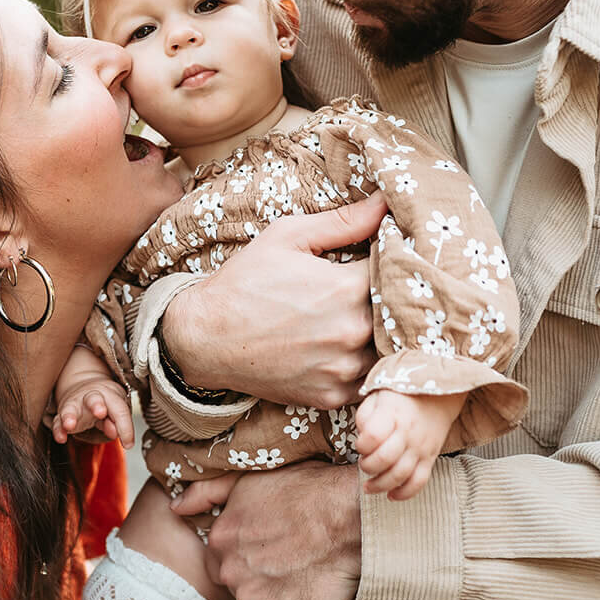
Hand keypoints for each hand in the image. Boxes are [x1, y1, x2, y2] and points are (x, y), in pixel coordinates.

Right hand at [52, 373, 134, 447]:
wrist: (84, 391)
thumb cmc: (105, 403)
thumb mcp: (116, 411)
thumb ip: (118, 422)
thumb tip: (114, 432)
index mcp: (109, 394)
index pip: (119, 410)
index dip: (125, 427)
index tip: (128, 444)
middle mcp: (90, 397)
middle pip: (94, 398)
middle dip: (97, 405)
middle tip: (100, 412)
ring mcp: (74, 405)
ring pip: (71, 408)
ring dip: (70, 416)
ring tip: (70, 425)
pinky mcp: (62, 416)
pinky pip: (58, 422)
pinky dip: (58, 430)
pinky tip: (61, 437)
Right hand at [160, 193, 386, 407]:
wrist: (204, 338)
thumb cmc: (244, 283)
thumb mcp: (287, 237)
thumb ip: (343, 222)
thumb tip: (385, 204)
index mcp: (347, 287)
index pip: (395, 270)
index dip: (393, 262)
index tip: (386, 258)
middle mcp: (353, 331)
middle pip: (395, 312)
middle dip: (390, 299)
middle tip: (377, 290)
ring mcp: (344, 368)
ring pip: (387, 350)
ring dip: (381, 336)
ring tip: (360, 320)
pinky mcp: (333, 396)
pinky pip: (368, 380)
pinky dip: (364, 366)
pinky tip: (346, 350)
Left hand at [172, 462, 361, 599]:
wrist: (350, 515)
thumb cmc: (307, 490)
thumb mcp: (251, 479)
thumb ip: (208, 492)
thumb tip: (175, 508)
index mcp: (220, 539)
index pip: (224, 558)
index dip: (249, 552)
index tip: (274, 544)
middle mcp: (230, 571)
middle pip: (241, 582)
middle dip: (262, 575)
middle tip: (293, 558)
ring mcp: (254, 598)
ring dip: (278, 595)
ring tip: (306, 572)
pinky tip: (313, 592)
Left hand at [355, 388, 463, 498]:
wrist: (438, 395)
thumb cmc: (402, 397)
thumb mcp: (377, 397)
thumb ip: (364, 417)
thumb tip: (361, 440)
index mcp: (392, 415)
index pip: (373, 436)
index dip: (361, 445)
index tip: (360, 445)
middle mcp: (408, 433)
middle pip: (385, 459)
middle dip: (368, 467)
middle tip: (363, 464)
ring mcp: (420, 448)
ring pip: (400, 475)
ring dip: (381, 485)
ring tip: (368, 487)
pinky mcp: (430, 458)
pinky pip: (419, 482)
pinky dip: (405, 493)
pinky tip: (391, 495)